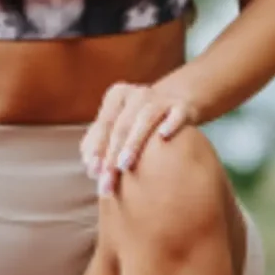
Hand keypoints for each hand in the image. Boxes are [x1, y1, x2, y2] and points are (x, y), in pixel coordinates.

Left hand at [81, 80, 201, 195]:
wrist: (176, 102)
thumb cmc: (138, 120)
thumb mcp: (117, 125)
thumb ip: (99, 143)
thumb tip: (90, 168)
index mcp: (117, 96)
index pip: (104, 124)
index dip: (97, 148)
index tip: (93, 172)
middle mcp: (137, 94)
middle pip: (121, 126)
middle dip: (111, 155)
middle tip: (107, 181)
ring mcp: (161, 98)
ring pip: (144, 119)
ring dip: (133, 142)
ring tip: (123, 166)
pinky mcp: (183, 106)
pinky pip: (177, 113)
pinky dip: (171, 123)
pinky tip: (163, 136)